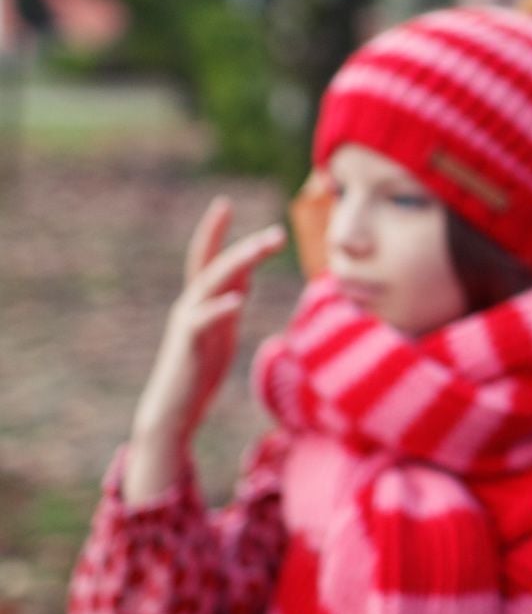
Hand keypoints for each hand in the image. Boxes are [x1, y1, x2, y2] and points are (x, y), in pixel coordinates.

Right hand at [124, 198, 285, 505]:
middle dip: (240, 244)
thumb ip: (231, 302)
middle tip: (274, 232)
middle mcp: (191, 305)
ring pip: (211, 284)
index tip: (224, 203)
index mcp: (201, 301)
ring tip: (263, 248)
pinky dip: (220, 309)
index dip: (215, 232)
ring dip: (239, 263)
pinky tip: (238, 300)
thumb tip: (246, 278)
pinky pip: (202, 322)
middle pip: (213, 264)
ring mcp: (187, 323)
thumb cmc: (198, 371)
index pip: (209, 259)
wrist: (174, 410)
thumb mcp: (222, 331)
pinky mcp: (188, 346)